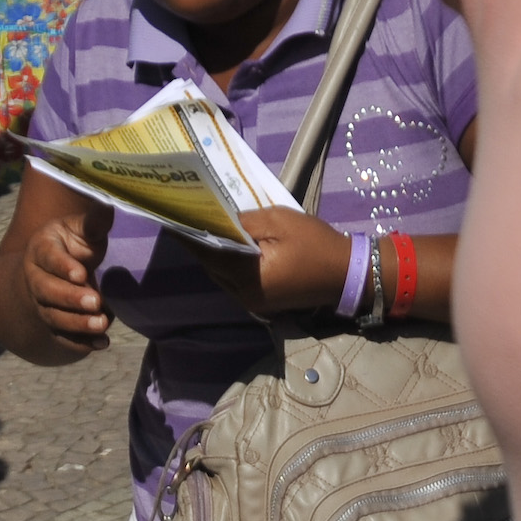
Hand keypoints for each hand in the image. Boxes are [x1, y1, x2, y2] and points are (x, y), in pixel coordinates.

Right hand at [24, 207, 113, 352]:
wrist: (53, 269)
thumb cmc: (71, 243)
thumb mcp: (80, 228)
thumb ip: (93, 223)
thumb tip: (110, 207)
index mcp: (41, 249)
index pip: (48, 258)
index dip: (62, 266)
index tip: (82, 273)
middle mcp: (35, 279)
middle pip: (47, 292)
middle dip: (71, 298)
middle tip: (95, 301)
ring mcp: (42, 304)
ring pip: (54, 317)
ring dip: (77, 323)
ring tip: (102, 324)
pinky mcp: (54, 324)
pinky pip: (63, 337)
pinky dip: (81, 343)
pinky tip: (102, 344)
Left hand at [196, 208, 363, 316]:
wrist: (347, 273)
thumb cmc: (314, 244)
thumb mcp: (280, 222)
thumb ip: (246, 222)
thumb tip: (220, 221)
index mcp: (247, 278)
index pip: (209, 254)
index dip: (190, 236)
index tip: (174, 219)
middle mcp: (245, 296)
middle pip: (213, 267)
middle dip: (200, 244)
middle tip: (188, 219)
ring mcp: (254, 302)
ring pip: (224, 275)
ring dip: (215, 255)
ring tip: (204, 228)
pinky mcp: (264, 301)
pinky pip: (237, 281)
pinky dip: (230, 264)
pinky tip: (230, 245)